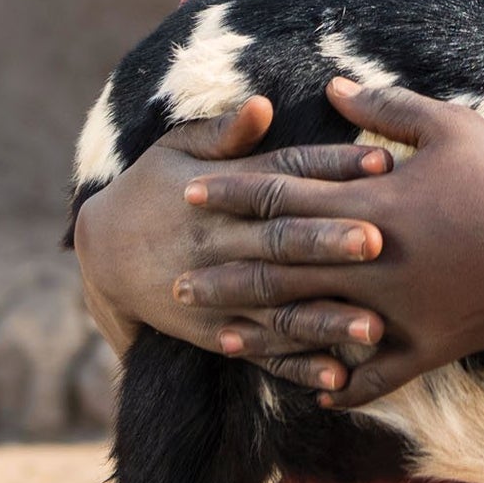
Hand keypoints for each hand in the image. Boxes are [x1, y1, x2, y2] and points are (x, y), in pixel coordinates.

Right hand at [72, 96, 394, 392]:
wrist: (99, 255)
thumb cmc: (151, 188)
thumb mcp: (175, 148)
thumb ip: (224, 132)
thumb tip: (263, 103)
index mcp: (222, 194)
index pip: (285, 176)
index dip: (332, 167)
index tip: (384, 163)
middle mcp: (222, 245)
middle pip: (282, 242)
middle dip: (329, 243)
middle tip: (379, 242)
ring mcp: (218, 295)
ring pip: (278, 307)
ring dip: (326, 319)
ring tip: (375, 327)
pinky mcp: (215, 333)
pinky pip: (262, 352)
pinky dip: (297, 367)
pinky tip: (339, 379)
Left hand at [179, 77, 483, 404]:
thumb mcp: (450, 127)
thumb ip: (385, 110)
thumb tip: (332, 88)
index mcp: (374, 205)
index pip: (285, 196)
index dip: (235, 194)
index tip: (191, 194)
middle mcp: (374, 263)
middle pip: (281, 268)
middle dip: (227, 272)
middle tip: (178, 282)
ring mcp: (397, 313)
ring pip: (313, 326)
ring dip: (263, 333)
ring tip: (220, 338)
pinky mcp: (427, 348)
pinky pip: (373, 376)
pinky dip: (341, 383)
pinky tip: (313, 389)